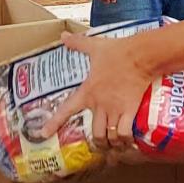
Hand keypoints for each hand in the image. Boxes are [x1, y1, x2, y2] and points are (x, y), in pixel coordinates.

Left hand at [42, 32, 152, 150]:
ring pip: (109, 136)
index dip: (54, 123)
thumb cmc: (117, 52)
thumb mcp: (94, 47)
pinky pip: (125, 133)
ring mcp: (115, 109)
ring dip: (110, 144)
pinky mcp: (130, 110)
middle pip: (95, 133)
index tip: (44, 133)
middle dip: (97, 143)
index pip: (67, 110)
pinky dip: (125, 140)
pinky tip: (127, 142)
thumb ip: (78, 44)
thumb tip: (63, 36)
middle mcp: (100, 104)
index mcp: (88, 91)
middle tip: (100, 144)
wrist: (140, 56)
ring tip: (114, 146)